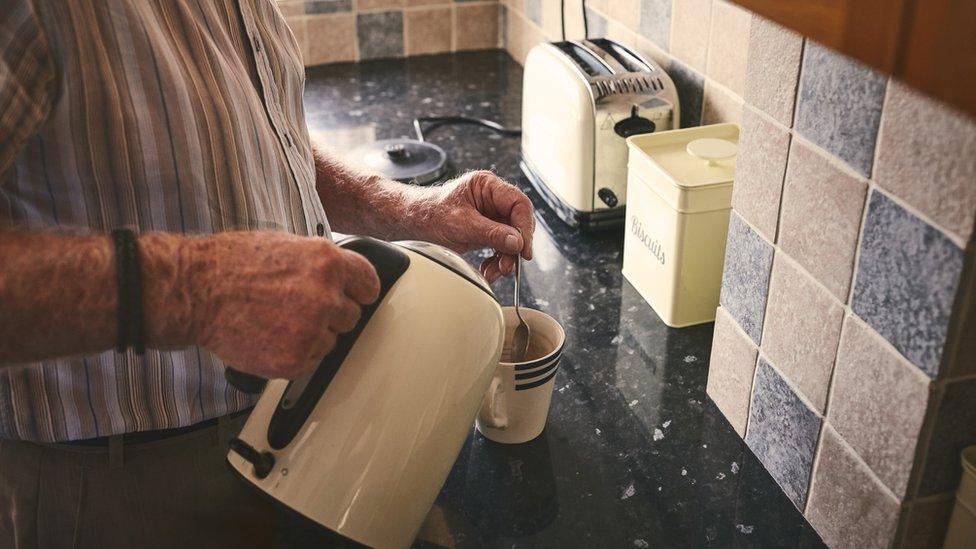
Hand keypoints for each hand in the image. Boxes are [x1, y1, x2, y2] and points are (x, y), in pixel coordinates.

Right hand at [180, 232, 379, 378]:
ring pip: (331, 341)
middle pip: (351, 316)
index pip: (369, 284)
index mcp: (327, 263)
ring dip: (313, 335)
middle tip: (299, 307)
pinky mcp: (294, 360)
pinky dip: (295, 354)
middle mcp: (325, 297)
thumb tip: (343, 277)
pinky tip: (271, 336)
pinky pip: (311, 362)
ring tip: (278, 320)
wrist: (195, 292)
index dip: (358, 291)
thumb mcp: (287, 245)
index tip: (353, 296)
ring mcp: (311, 331)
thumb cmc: (232, 264)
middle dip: (332, 314)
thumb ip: (321, 264)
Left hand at [419, 170, 534, 281]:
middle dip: (513, 247)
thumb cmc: (429, 213)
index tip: (523, 249)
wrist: (411, 222)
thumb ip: (490, 233)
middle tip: (508, 265)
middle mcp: (492, 199)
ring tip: (496, 271)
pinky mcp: (486, 231)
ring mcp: (490, 216)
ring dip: (505, 258)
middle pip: (517, 223)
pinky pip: (500, 247)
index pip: (519, 203)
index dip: (524, 227)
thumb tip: (516, 242)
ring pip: (511, 239)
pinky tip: (489, 269)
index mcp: (487, 186)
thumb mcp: (460, 224)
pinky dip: (497, 261)